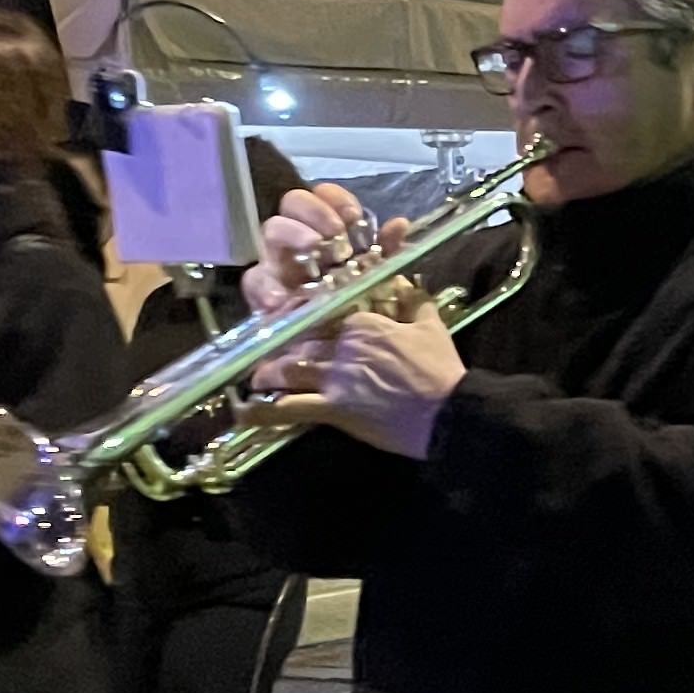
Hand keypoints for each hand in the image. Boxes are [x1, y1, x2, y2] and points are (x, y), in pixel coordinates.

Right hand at [245, 183, 385, 314]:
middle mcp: (298, 237)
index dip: (336, 199)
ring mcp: (277, 261)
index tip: (354, 218)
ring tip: (313, 254)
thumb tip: (399, 224)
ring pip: (271, 231)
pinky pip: (255, 280)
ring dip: (294, 235)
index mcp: (326, 228)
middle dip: (315, 213)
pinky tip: (282, 299)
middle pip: (293, 202)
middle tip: (336, 238)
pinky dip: (266, 287)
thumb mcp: (376, 276)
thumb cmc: (355, 303)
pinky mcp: (262, 292)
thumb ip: (387, 250)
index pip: (322, 195)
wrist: (336, 348)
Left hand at [249, 298, 462, 457]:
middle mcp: (341, 344)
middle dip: (279, 344)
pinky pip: (289, 408)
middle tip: (266, 349)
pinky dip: (262, 411)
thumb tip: (404, 280)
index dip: (301, 314)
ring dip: (268, 373)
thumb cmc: (440, 368)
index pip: (320, 309)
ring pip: (286, 367)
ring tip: (257, 377)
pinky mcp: (334, 408)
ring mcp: (334, 377)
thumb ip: (412, 299)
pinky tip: (243, 411)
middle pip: (297, 338)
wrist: (450, 412)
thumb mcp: (429, 325)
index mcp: (362, 320)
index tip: (291, 317)